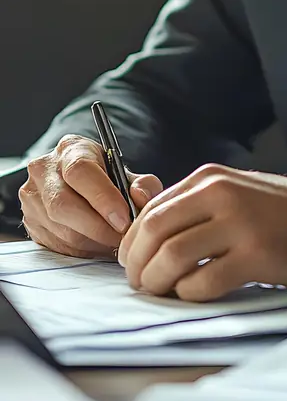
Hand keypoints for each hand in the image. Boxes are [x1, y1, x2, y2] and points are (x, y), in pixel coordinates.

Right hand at [19, 134, 162, 257]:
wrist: (77, 185)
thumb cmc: (104, 178)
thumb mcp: (127, 174)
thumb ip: (143, 184)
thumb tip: (140, 197)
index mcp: (70, 149)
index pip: (81, 171)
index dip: (103, 198)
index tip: (124, 220)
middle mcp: (44, 169)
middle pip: (64, 205)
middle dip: (99, 229)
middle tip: (123, 239)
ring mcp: (32, 197)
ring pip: (61, 230)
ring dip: (92, 243)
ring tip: (114, 243)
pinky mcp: (30, 222)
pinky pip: (56, 245)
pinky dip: (81, 251)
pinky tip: (97, 246)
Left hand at [118, 164, 286, 299]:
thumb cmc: (282, 213)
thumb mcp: (235, 193)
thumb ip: (196, 207)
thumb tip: (150, 240)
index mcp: (209, 179)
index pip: (150, 209)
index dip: (131, 242)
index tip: (131, 263)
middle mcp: (220, 195)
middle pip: (154, 231)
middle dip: (137, 264)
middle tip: (140, 284)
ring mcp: (239, 224)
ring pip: (172, 256)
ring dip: (157, 282)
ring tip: (161, 293)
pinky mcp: (256, 255)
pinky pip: (204, 281)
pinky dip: (189, 294)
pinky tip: (195, 296)